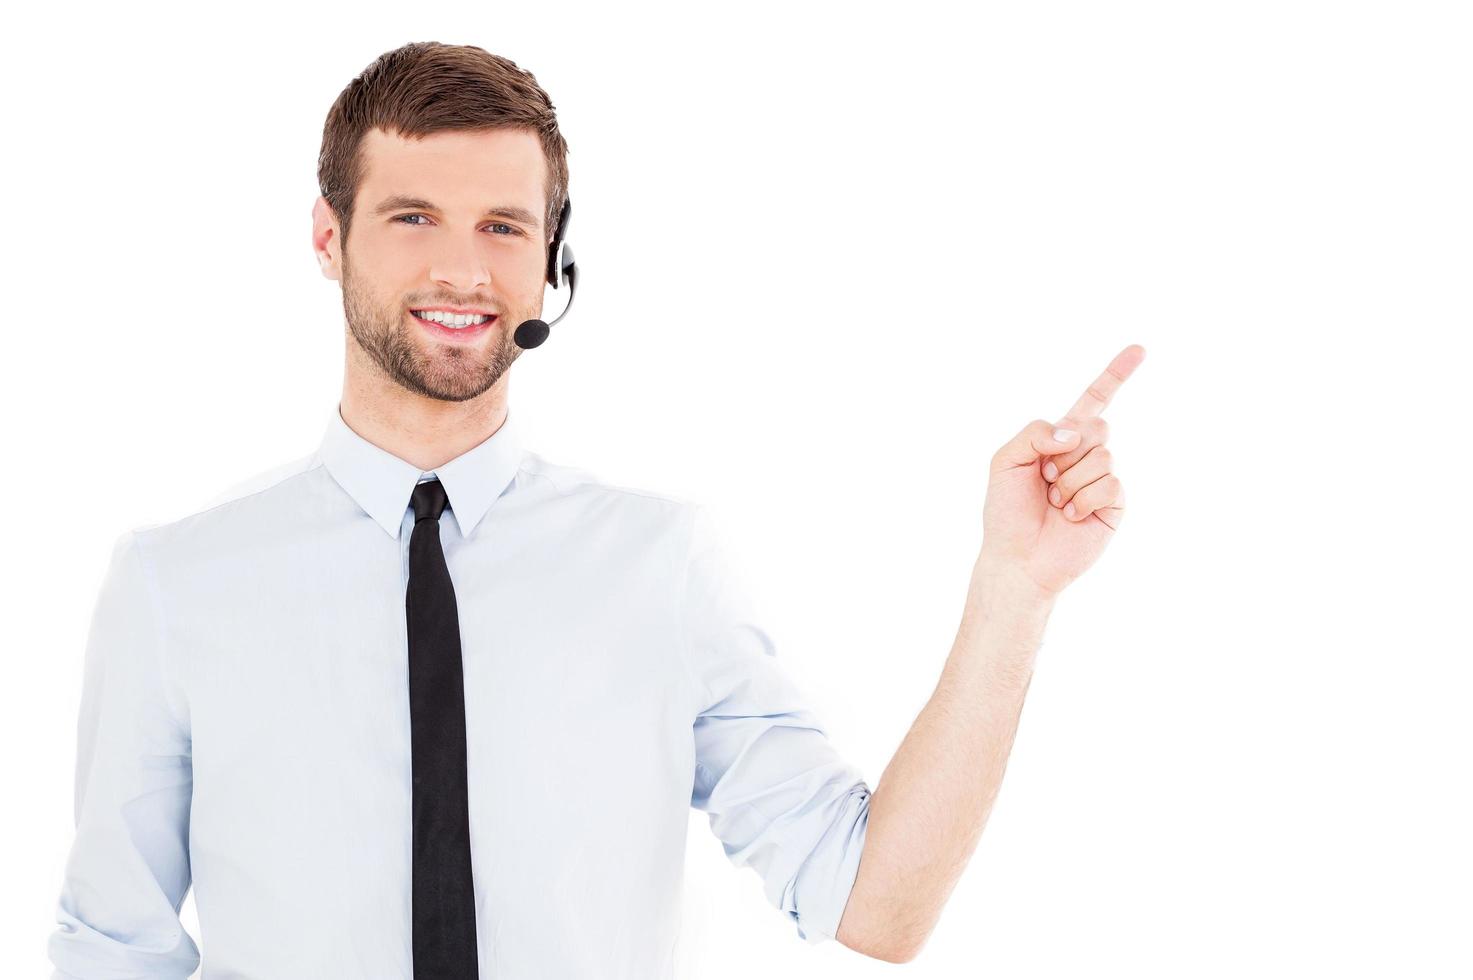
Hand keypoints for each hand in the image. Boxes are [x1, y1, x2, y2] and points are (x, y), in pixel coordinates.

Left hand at [977, 344, 1144, 598]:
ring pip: (1102, 455)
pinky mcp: (1114, 505)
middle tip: (1046, 478)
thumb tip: (1076, 432)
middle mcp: (1086, 455)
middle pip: (1097, 425)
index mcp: (1061, 439)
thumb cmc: (1006, 512)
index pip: (1093, 401)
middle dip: (1066, 451)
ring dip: (1070, 480)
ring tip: (1056, 502)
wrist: (1017, 559)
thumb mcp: (1004, 461)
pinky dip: (1083, 500)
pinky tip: (1071, 516)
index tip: (1139, 349)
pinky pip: (1110, 484)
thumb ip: (1034, 434)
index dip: (1116, 375)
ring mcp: (1102, 479)